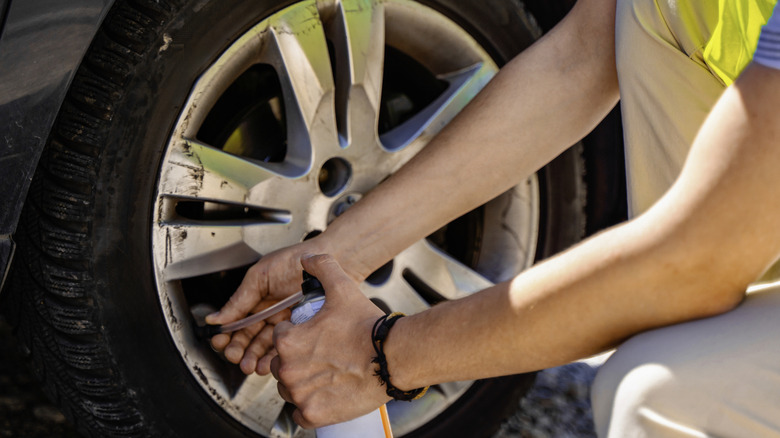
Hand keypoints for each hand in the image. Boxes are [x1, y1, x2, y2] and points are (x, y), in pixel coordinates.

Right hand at [206, 241, 322, 374]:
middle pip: (250, 339)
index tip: (219, 342)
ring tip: (248, 366)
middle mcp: (270, 315)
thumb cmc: (293, 261)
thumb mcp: (260, 277)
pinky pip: (286, 347)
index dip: (227, 334)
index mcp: (257, 302)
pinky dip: (274, 358)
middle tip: (234, 357)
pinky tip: (265, 364)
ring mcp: (286, 324)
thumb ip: (238, 300)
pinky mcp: (302, 331)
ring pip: (265, 347)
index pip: (238, 323)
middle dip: (239, 350)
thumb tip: (215, 319)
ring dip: (254, 358)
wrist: (326, 259)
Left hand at [271, 254, 389, 428]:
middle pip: (281, 365)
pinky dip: (309, 407)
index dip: (297, 336)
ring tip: (326, 375)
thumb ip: (322, 267)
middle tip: (322, 357)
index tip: (314, 338)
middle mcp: (289, 369)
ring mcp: (300, 395)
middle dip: (297, 361)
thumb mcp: (343, 288)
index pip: (281, 339)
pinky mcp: (313, 414)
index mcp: (289, 341)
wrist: (393, 357)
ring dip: (302, 384)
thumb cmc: (367, 327)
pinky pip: (299, 413)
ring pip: (289, 389)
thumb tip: (308, 258)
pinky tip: (325, 395)